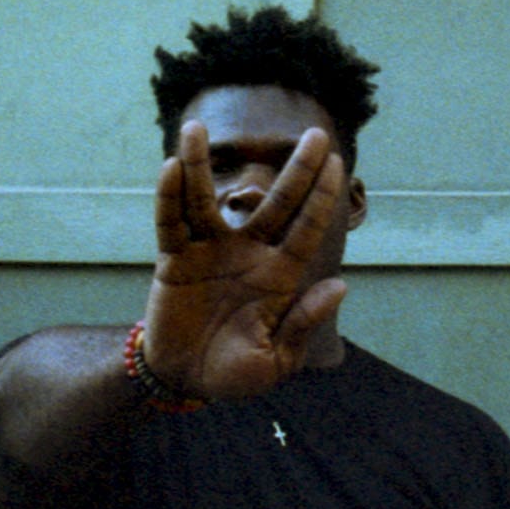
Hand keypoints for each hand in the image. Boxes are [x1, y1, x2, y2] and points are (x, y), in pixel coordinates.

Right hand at [140, 119, 349, 400]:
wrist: (186, 381)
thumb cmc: (235, 373)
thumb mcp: (274, 360)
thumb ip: (302, 323)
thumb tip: (341, 287)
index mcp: (278, 275)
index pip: (306, 228)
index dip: (321, 197)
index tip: (338, 161)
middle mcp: (248, 253)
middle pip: (276, 202)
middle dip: (297, 169)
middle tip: (316, 133)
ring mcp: (210, 252)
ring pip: (207, 200)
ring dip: (200, 165)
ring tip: (197, 127)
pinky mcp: (175, 260)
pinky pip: (171, 223)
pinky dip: (169, 197)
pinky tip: (171, 167)